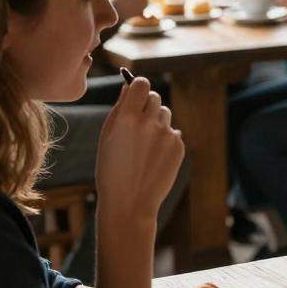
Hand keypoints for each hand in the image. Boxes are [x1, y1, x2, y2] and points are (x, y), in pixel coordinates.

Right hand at [95, 76, 183, 221]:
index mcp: (127, 118)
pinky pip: (173, 132)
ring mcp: (166, 135)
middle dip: (147, 105)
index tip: (136, 92)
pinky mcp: (179, 147)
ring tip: (144, 145)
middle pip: (154, 97)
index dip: (138, 86)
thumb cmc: (112, 170)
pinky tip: (153, 157)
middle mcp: (149, 123)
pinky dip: (165, 140)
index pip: (141, 84)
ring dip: (156, 122)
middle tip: (138, 122)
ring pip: (165, 114)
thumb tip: (128, 86)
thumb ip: (118, 108)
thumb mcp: (107, 138)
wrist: (130, 203)